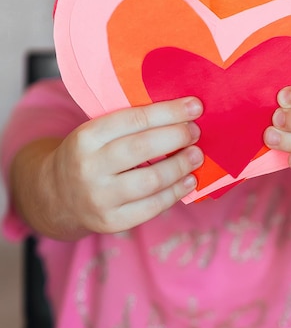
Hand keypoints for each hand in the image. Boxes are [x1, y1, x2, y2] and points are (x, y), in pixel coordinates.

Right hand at [28, 97, 203, 237]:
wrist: (57, 196)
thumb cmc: (88, 155)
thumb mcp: (95, 132)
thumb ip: (129, 124)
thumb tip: (180, 114)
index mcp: (86, 137)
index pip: (135, 119)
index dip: (169, 112)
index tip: (195, 106)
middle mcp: (89, 167)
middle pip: (144, 148)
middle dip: (177, 137)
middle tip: (196, 132)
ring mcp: (99, 197)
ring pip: (152, 180)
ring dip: (180, 166)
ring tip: (196, 156)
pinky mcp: (111, 221)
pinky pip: (152, 206)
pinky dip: (175, 192)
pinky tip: (188, 181)